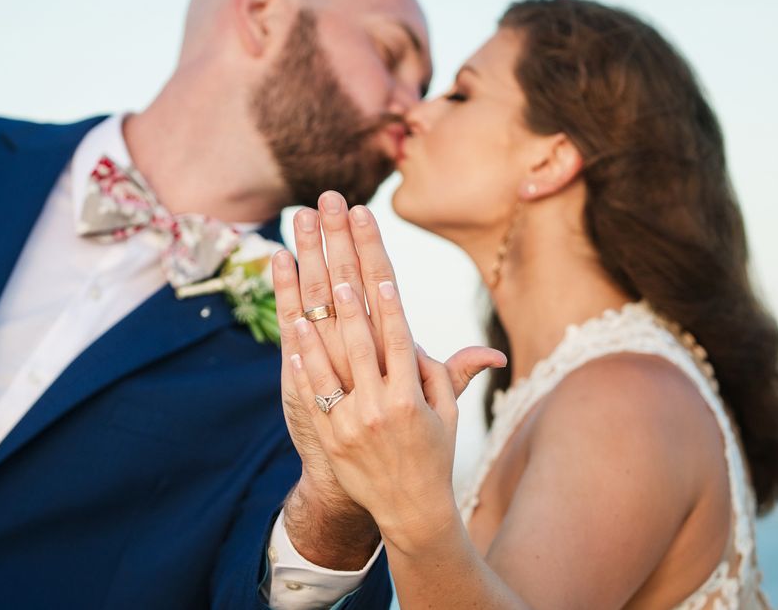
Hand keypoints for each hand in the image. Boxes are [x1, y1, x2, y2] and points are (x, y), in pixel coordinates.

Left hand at [278, 199, 505, 553]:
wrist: (408, 510)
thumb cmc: (433, 454)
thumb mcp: (448, 415)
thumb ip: (451, 376)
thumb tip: (482, 351)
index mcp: (412, 398)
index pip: (400, 340)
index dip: (389, 306)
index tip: (380, 274)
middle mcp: (382, 407)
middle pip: (364, 341)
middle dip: (354, 298)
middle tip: (343, 268)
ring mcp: (353, 422)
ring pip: (334, 364)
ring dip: (322, 323)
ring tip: (312, 292)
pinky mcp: (332, 435)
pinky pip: (315, 393)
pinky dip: (305, 362)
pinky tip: (295, 333)